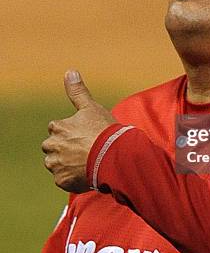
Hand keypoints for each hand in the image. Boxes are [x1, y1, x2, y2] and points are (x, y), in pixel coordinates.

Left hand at [42, 70, 115, 192]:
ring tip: (86, 161)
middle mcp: (52, 147)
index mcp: (57, 128)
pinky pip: (64, 179)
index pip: (56, 129)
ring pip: (57, 164)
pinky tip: (87, 171)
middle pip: (53, 148)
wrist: (114, 156)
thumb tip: (69, 71)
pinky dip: (73, 177)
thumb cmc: (104, 130)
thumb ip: (78, 91)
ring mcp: (56, 165)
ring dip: (67, 163)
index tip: (83, 134)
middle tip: (85, 149)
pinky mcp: (63, 181)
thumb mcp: (91, 107)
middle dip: (64, 148)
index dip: (70, 132)